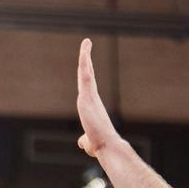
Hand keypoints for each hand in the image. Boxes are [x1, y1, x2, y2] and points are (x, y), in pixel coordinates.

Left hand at [75, 38, 122, 158]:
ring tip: (86, 41)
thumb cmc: (100, 146)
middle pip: (86, 74)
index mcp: (90, 105)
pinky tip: (84, 54)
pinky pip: (85, 77)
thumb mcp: (89, 141)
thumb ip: (84, 139)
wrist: (106, 146)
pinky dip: (84, 64)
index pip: (86, 85)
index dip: (86, 72)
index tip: (86, 61)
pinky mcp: (87, 97)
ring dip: (85, 56)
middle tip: (87, 43)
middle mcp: (90, 98)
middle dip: (86, 58)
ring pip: (85, 72)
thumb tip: (82, 142)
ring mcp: (89, 96)